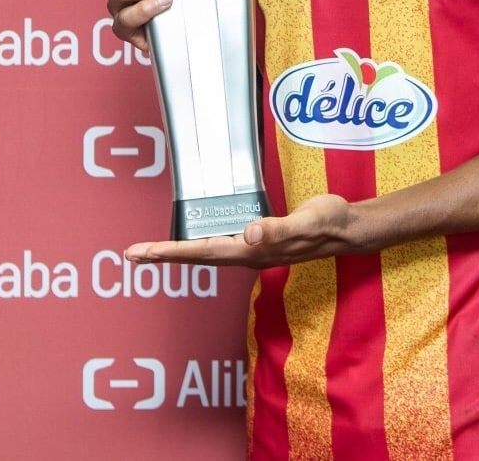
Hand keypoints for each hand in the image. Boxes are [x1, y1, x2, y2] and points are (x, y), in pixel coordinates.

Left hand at [124, 195, 365, 267]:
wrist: (348, 227)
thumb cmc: (327, 223)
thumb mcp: (306, 222)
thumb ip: (277, 229)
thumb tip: (248, 235)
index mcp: (251, 252)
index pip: (201, 252)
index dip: (169, 253)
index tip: (141, 254)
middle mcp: (246, 253)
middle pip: (196, 256)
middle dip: (163, 256)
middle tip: (130, 255)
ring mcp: (251, 248)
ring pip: (205, 251)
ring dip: (177, 251)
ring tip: (150, 250)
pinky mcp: (257, 238)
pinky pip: (220, 242)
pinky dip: (198, 240)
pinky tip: (192, 236)